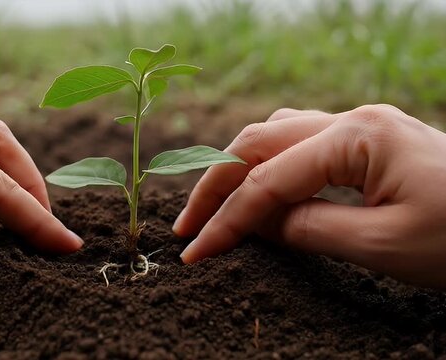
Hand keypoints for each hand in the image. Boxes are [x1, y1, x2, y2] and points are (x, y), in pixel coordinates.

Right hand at [174, 104, 445, 287]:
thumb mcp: (382, 245)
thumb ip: (307, 230)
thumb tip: (255, 224)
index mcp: (356, 137)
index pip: (268, 180)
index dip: (227, 219)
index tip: (196, 251)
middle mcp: (352, 120)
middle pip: (258, 143)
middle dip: (216, 184)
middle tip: (187, 225)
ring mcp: (361, 126)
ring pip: (275, 136)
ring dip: (238, 170)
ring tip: (215, 208)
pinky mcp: (368, 142)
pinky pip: (301, 145)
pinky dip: (270, 168)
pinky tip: (262, 192)